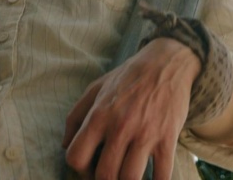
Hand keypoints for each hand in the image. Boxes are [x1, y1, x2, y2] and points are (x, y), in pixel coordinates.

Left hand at [63, 38, 200, 179]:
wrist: (165, 64)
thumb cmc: (127, 78)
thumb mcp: (95, 89)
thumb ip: (75, 116)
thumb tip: (64, 145)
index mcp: (98, 115)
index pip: (76, 157)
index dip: (79, 169)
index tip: (89, 167)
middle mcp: (120, 126)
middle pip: (104, 175)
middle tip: (109, 175)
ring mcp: (145, 134)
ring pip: (130, 179)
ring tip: (126, 177)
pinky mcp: (167, 139)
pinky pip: (161, 176)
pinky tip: (151, 178)